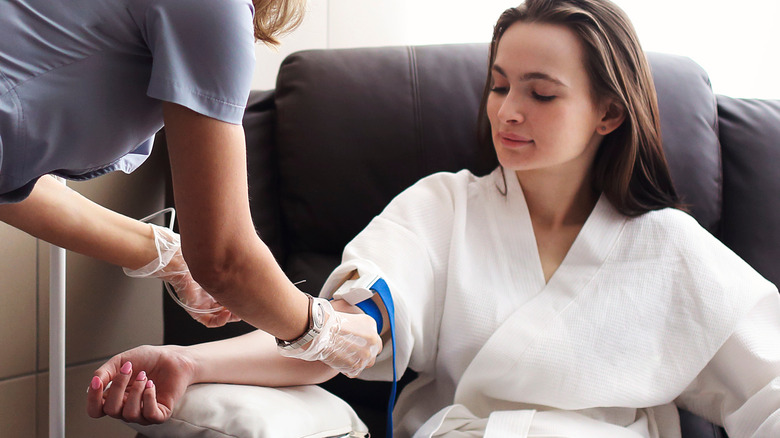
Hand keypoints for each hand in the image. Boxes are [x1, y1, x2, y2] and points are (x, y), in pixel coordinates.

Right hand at [86, 345, 195, 424]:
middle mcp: (126, 408)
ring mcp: (143, 413)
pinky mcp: (160, 414)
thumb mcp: (120, 361)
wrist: (172, 357)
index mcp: (114, 398)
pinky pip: (149, 414)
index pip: (95, 410)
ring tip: (144, 376)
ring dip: (137, 391)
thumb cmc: (148, 359)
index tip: (98, 381)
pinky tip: (152, 385)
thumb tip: (92, 384)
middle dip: (119, 386)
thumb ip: (104, 373)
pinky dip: (149, 397)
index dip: (93, 399)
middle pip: (111, 410)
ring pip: (130, 414)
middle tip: (130, 369)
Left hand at [125, 224, 239, 326]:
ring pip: (220, 316)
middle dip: (238, 308)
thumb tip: (249, 257)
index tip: (249, 294)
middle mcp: (209, 295)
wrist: (176, 261)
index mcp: (216, 284)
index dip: (240, 297)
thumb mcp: (218, 260)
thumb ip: (231, 262)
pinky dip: (219, 321)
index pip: (232, 295)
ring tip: (236, 310)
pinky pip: (209, 322)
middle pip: (228, 307)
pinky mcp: (195, 310)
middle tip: (245, 305)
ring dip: (230, 316)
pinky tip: (226, 314)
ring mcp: (202, 304)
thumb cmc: (194, 256)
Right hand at [278, 300, 382, 377]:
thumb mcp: (350, 316)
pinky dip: (347, 368)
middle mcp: (373, 340)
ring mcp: (366, 355)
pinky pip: (354, 371)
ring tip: (344, 356)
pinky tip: (339, 361)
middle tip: (350, 351)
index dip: (367, 343)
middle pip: (372, 352)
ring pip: (365, 363)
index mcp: (371, 324)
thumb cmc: (329, 321)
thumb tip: (356, 334)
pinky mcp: (356, 366)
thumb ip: (359, 327)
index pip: (375, 339)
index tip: (359, 344)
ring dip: (356, 361)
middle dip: (363, 353)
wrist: (320, 330)